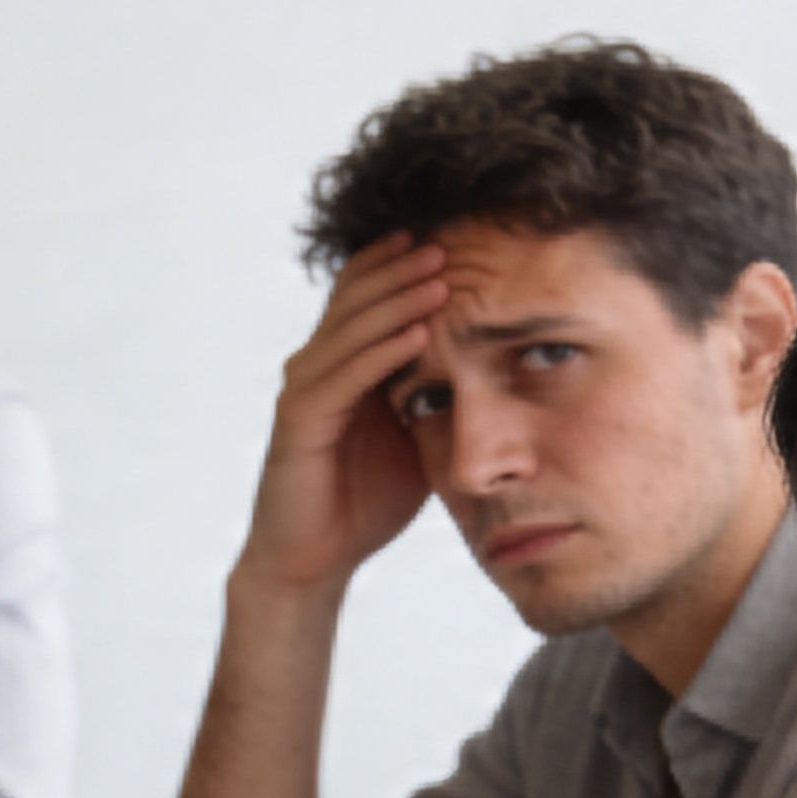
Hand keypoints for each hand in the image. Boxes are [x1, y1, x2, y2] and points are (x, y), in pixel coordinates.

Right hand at [234, 234, 450, 595]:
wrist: (316, 559)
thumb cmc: (366, 499)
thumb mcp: (415, 434)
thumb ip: (435, 392)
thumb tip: (496, 360)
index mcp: (341, 364)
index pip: (365, 295)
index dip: (400, 264)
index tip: (451, 238)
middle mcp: (315, 367)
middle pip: (356, 298)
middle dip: (402, 268)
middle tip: (448, 241)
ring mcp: (304, 392)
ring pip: (351, 329)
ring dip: (396, 300)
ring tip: (439, 274)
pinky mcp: (300, 423)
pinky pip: (344, 377)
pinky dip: (381, 352)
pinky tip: (417, 333)